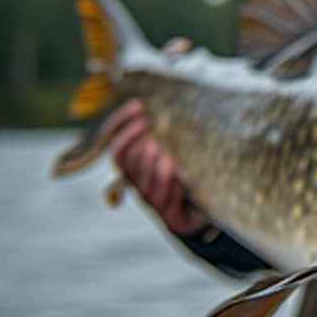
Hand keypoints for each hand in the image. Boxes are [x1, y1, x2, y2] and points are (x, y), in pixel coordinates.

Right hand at [106, 99, 208, 233]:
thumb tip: (164, 102)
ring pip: (142, 180)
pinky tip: (173, 164)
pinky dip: (168, 180)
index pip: (117, 144)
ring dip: (149, 160)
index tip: (138, 105)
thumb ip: (167, 134)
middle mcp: (139, 183)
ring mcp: (153, 199)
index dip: (121, 124)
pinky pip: (164, 197)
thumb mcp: (176, 152)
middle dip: (133, 139)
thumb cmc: (187, 177)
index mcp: (136, 168)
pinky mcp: (169, 215)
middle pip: (125, 160)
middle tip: (147, 123)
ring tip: (156, 144)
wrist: (200, 213)